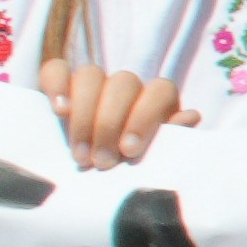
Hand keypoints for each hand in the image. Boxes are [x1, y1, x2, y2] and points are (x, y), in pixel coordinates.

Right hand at [39, 57, 190, 172]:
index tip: (128, 150)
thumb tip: (190, 116)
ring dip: (84, 115)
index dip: (145, 117)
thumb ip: (171, 139)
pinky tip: (58, 112)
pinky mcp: (59, 84)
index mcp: (157, 101)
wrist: (89, 177)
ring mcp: (94, 82)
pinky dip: (57, 86)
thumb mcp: (153, 160)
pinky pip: (57, 69)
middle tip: (101, 162)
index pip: (159, 89)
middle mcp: (128, 87)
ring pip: (91, 75)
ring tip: (80, 155)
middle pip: (123, 83)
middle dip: (110, 124)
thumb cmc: (131, 170)